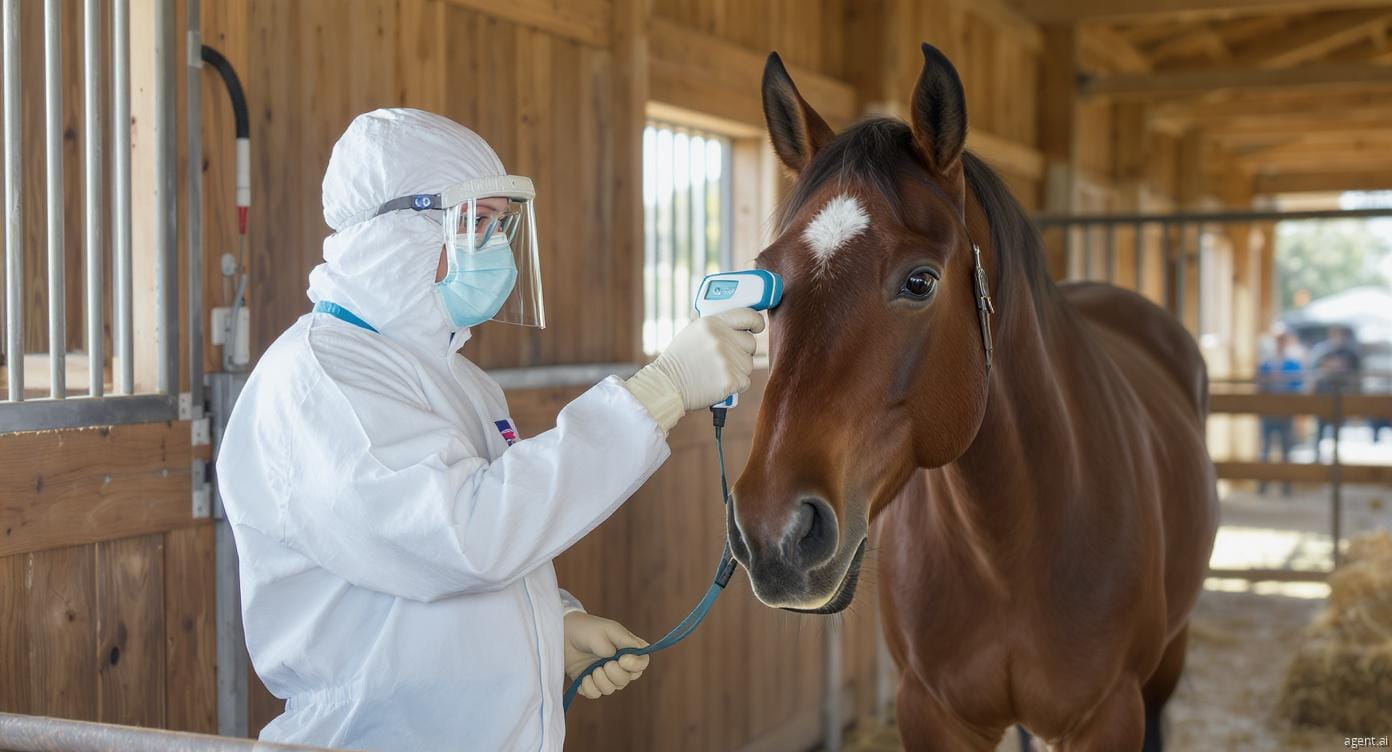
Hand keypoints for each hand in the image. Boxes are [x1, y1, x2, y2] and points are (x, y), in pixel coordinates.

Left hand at [563, 612, 649, 699]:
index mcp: (627, 648)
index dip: (635, 665)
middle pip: (627, 679)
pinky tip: (583, 678)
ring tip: (591, 671)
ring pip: (612, 689)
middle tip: (604, 665)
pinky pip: (595, 694)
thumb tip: (623, 658)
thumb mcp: (607, 629)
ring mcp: (604, 675)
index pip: (642, 662)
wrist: (562, 635)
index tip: (623, 660)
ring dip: (601, 681)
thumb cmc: (587, 628)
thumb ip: (621, 642)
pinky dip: (589, 688)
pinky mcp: (590, 682)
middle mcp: (619, 664)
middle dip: (616, 675)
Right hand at [650, 309, 764, 410]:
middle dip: (742, 352)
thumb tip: (738, 322)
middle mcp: (720, 338)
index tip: (757, 327)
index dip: (756, 322)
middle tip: (725, 359)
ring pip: (748, 364)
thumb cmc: (679, 360)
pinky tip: (718, 383)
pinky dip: (735, 385)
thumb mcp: (692, 332)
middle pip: (751, 343)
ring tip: (716, 372)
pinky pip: (745, 381)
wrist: (666, 385)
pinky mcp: (730, 380)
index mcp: (712, 323)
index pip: (748, 315)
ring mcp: (726, 359)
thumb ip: (715, 326)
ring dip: (737, 370)